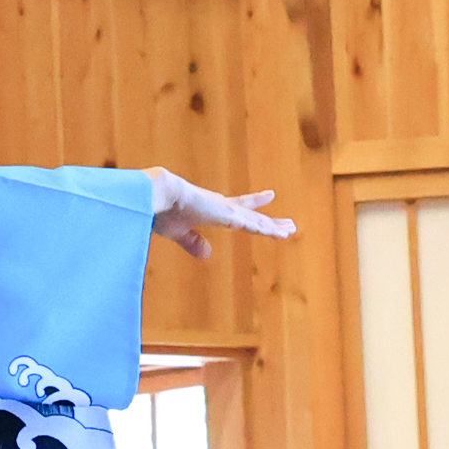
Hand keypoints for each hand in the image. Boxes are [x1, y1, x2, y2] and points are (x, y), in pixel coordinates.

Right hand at [144, 173, 298, 255]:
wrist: (157, 194)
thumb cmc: (161, 210)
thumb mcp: (179, 232)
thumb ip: (193, 242)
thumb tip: (208, 254)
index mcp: (210, 209)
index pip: (237, 207)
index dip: (252, 205)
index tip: (267, 198)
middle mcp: (222, 207)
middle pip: (252, 215)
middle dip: (269, 220)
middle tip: (287, 223)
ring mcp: (226, 210)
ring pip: (257, 221)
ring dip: (274, 226)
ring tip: (291, 229)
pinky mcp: (228, 215)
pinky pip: (254, 225)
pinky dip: (268, 229)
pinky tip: (281, 233)